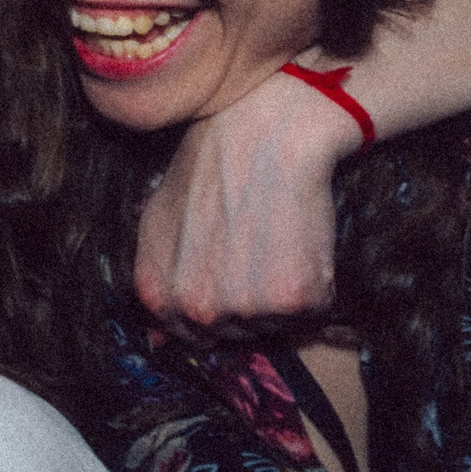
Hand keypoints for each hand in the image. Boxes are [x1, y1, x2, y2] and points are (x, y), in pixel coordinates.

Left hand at [136, 66, 356, 338]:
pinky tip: (298, 241)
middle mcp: (198, 312)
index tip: (226, 278)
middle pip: (234, 333)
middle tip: (253, 249)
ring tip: (273, 240)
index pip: (188, 333)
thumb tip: (160, 337)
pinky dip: (314, 284)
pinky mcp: (297, 301)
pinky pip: (313, 311)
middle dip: (245, 301)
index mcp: (158, 296)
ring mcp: (248, 310)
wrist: (262, 134)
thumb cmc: (207, 170)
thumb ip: (156, 277)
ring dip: (279, 294)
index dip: (213, 305)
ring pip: (274, 324)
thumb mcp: (156, 222)